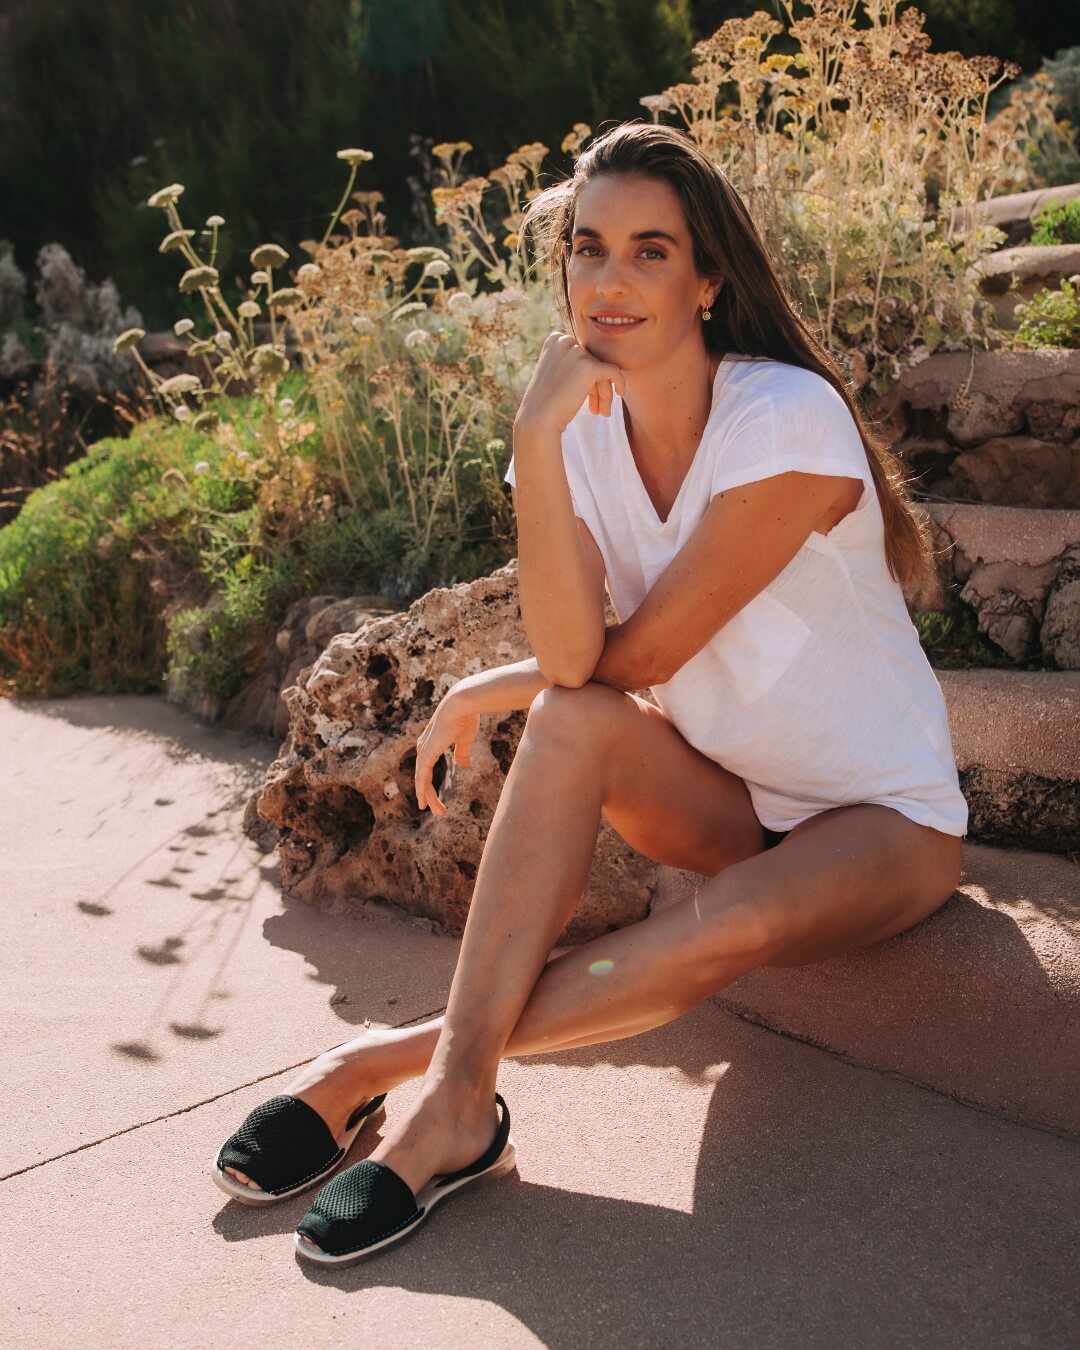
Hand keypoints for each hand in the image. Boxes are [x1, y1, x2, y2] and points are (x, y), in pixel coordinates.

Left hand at [414, 687, 480, 817]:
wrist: (463, 704)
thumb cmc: (466, 717)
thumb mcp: (465, 739)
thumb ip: (462, 753)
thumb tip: (462, 766)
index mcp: (431, 743)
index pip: (427, 770)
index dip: (429, 787)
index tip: (435, 802)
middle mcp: (424, 747)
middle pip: (424, 778)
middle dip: (430, 796)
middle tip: (439, 812)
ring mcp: (424, 750)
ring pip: (423, 781)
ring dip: (429, 797)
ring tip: (438, 813)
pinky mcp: (427, 752)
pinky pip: (422, 776)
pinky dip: (422, 790)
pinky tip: (424, 802)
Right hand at [515, 331, 627, 436]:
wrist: (538, 419)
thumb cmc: (545, 403)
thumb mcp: (555, 374)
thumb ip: (572, 362)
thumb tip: (597, 361)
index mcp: (555, 340)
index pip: (582, 354)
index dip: (586, 377)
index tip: (585, 396)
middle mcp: (565, 341)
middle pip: (593, 361)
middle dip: (597, 386)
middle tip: (597, 408)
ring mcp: (577, 352)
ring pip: (602, 369)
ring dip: (604, 391)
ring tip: (602, 412)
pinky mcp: (589, 366)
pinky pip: (613, 371)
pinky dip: (620, 382)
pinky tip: (621, 394)